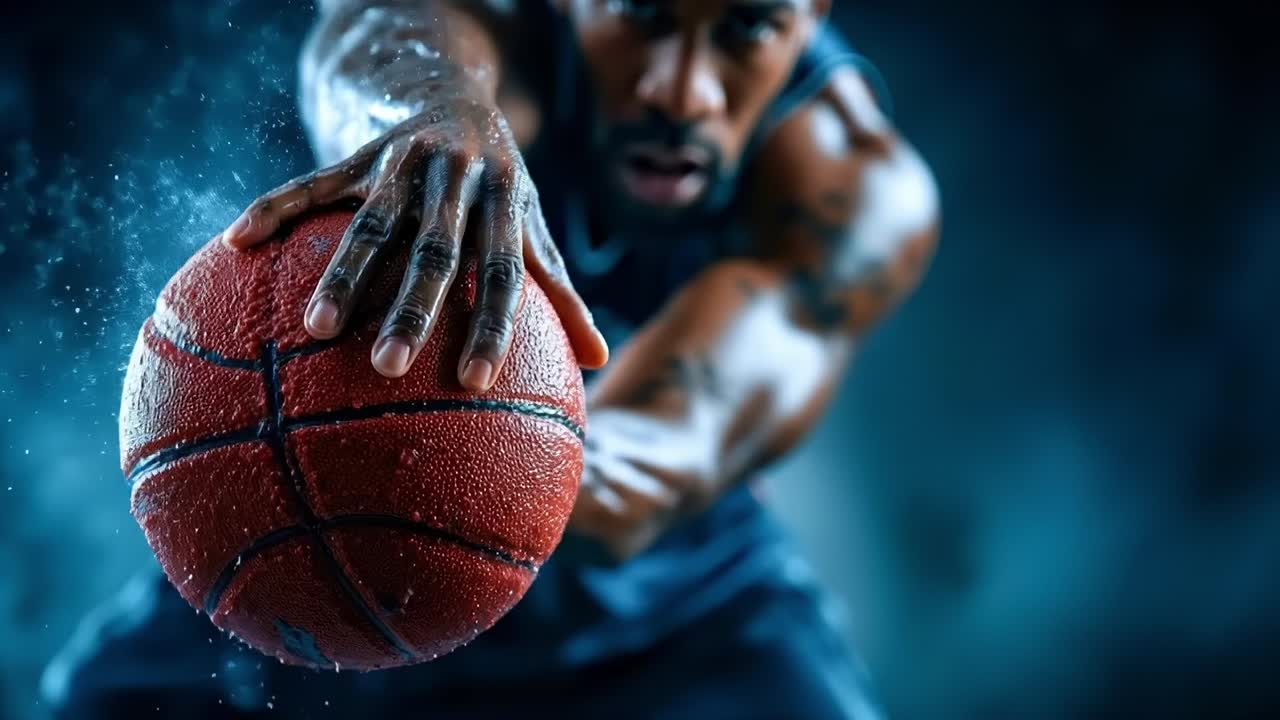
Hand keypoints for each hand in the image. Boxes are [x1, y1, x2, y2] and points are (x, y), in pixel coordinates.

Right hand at [219, 94, 607, 387]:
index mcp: (505, 204)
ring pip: (371, 222)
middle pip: (434, 250)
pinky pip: (312, 181)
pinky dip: (275, 207)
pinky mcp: (359, 155)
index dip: (492, 325)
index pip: (501, 272)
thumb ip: (560, 290)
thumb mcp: (532, 227)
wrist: (455, 98)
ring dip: (344, 273)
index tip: (475, 382)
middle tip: (390, 368)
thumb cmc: (500, 187)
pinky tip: (237, 241)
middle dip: (412, 308)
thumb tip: (599, 360)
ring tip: (317, 329)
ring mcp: (403, 165)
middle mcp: (457, 181)